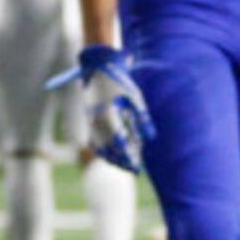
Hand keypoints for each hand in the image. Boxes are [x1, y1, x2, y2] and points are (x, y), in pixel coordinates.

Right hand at [48, 44, 153, 173]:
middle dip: (122, 160)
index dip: (128, 156)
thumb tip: (151, 139)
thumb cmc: (120, 82)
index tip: (137, 166)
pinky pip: (94, 142)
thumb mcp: (135, 98)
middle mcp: (96, 121)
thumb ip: (143, 119)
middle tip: (135, 169)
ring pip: (100, 148)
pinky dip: (103, 151)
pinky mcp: (88, 122)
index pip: (119, 143)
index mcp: (108, 115)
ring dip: (112, 158)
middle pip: (109, 149)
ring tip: (125, 165)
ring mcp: (90, 122)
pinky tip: (113, 156)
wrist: (98, 70)